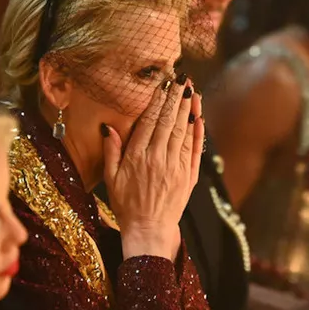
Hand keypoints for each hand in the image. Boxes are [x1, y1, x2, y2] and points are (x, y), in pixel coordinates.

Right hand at [102, 74, 203, 260]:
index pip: (149, 121)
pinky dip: (198, 132)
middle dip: (175, 98)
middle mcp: (158, 159)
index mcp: (137, 157)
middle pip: (168, 121)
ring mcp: (176, 167)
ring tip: (192, 90)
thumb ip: (111, 151)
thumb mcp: (110, 179)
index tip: (162, 84)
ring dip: (189, 109)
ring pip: (184, 131)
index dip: (157, 100)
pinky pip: (195, 150)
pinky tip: (200, 117)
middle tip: (181, 79)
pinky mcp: (189, 176)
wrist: (148, 230)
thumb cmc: (126, 205)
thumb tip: (108, 127)